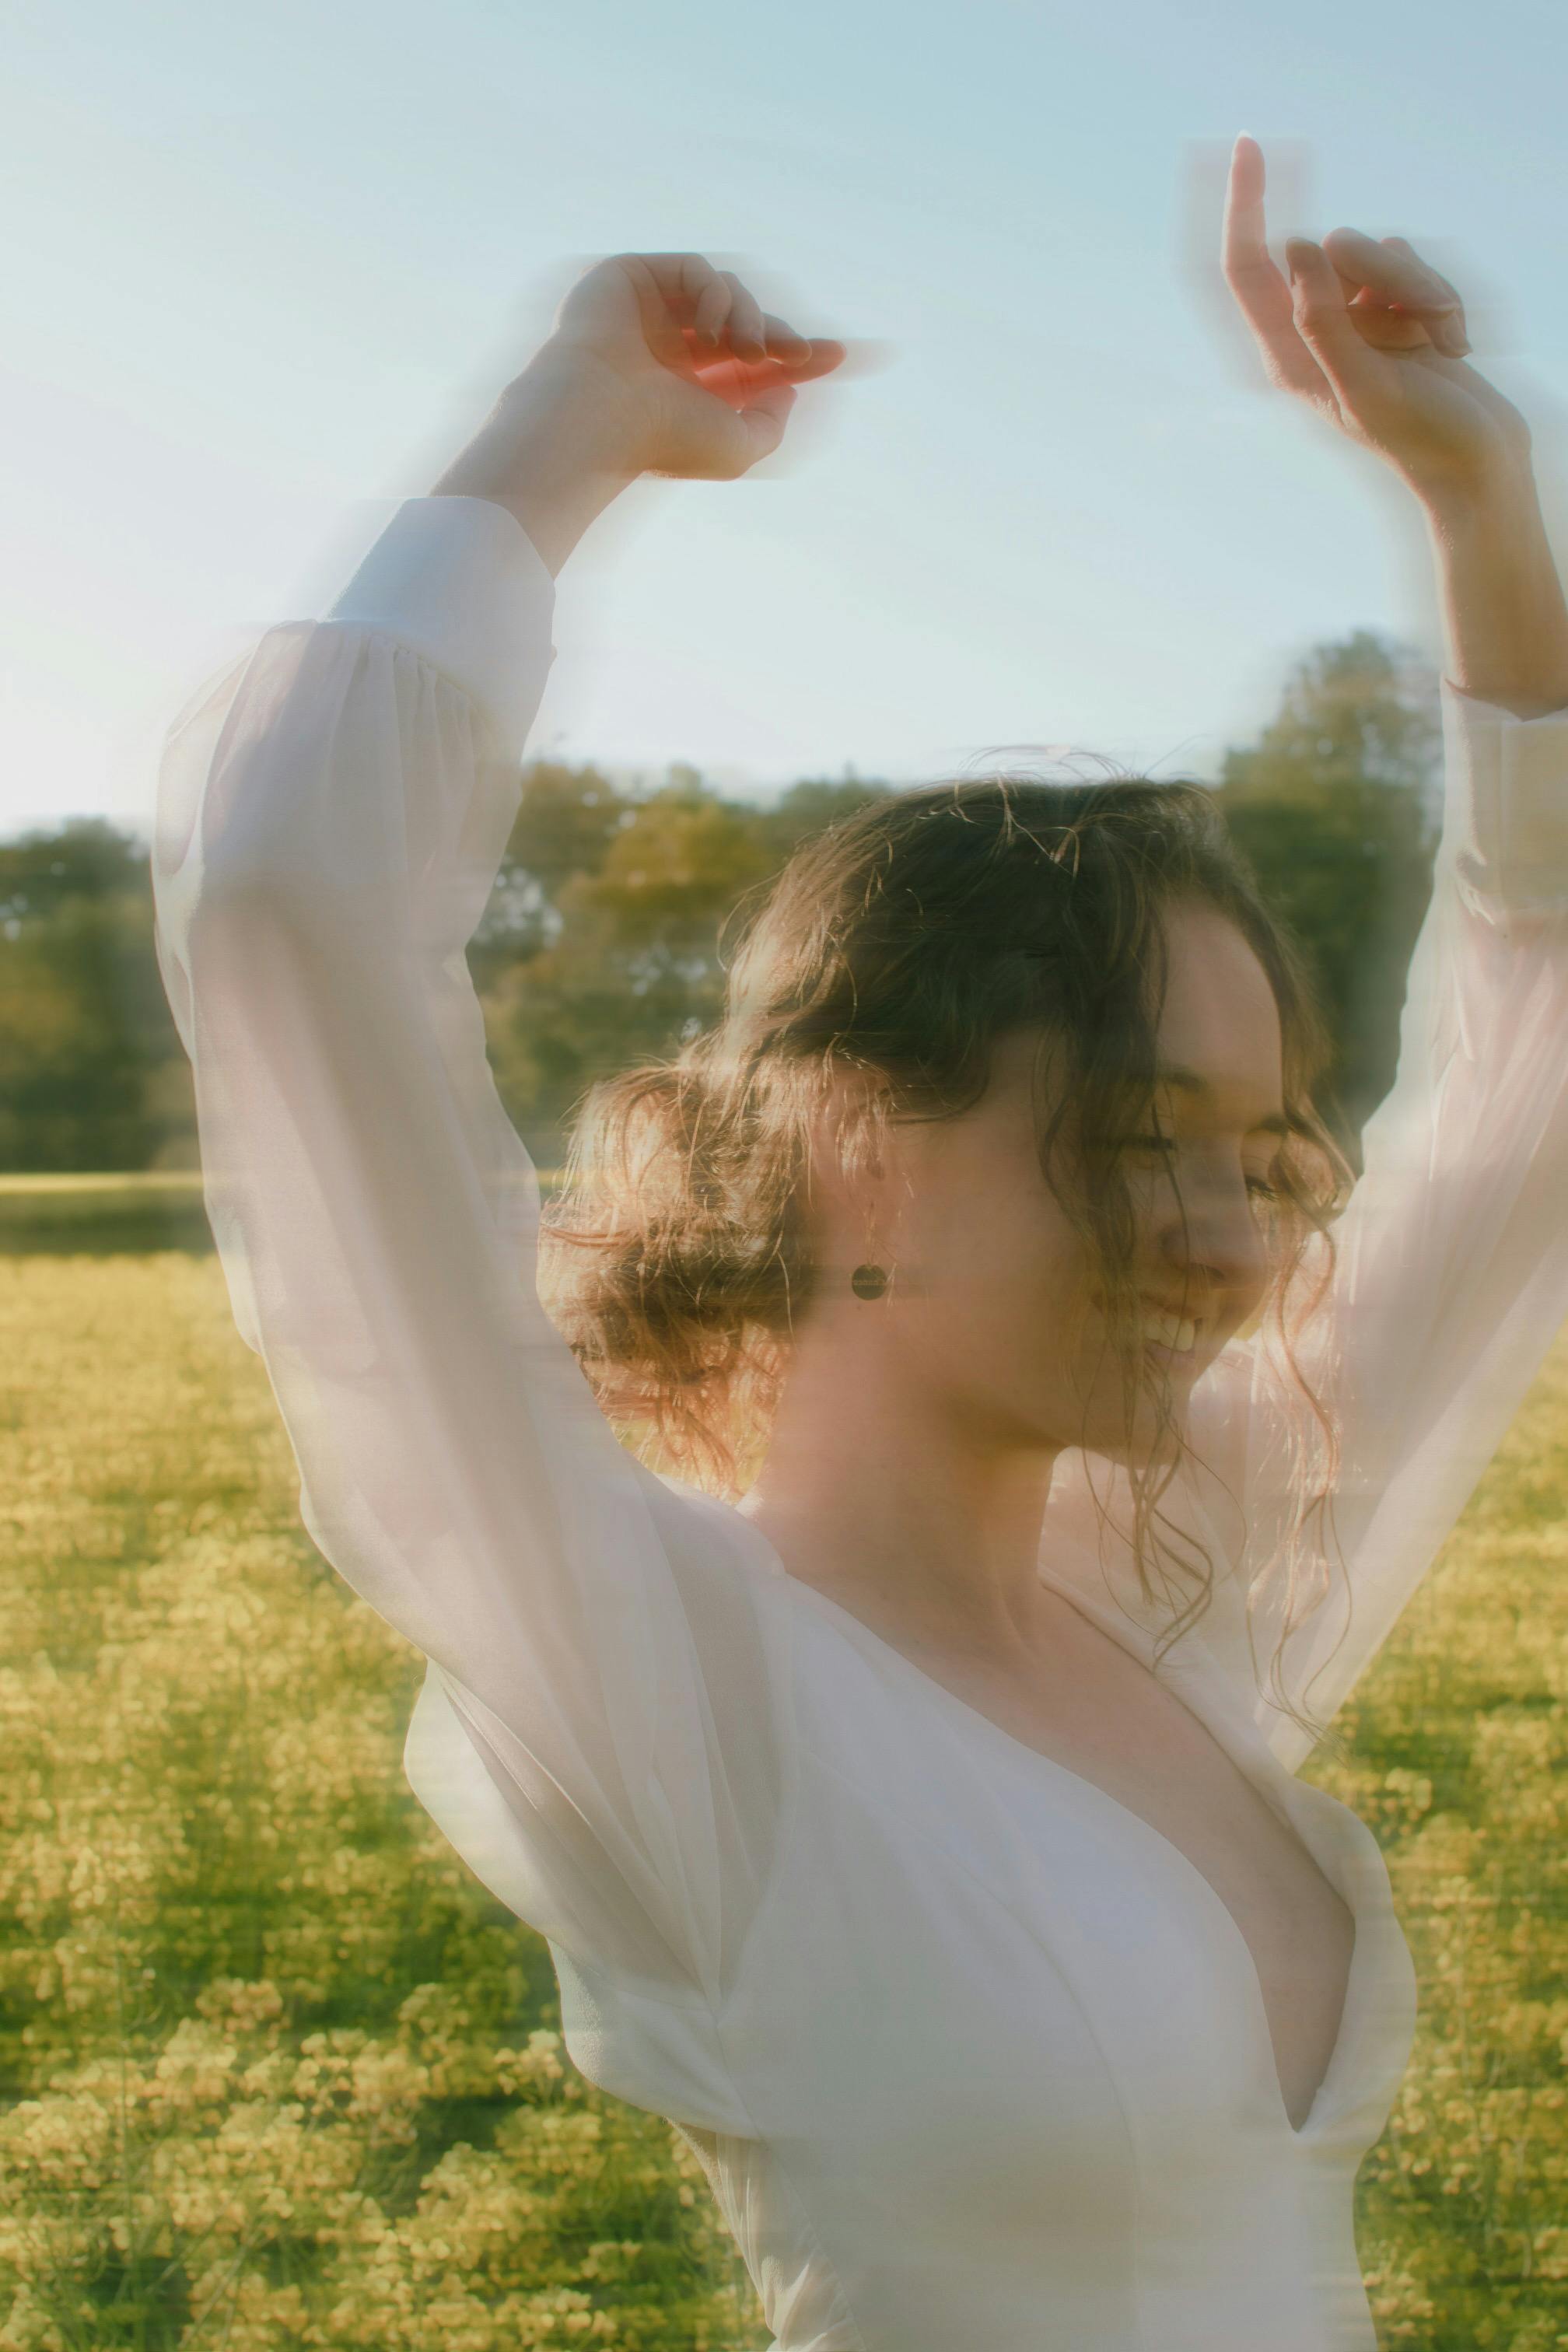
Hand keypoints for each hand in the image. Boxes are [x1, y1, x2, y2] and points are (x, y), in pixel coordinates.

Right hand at [533, 250, 847, 482]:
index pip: (754, 361)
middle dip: (782, 336)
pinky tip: (712, 333)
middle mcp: (672, 348)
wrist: (602, 419)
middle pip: (748, 324)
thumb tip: (789, 385)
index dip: (800, 354)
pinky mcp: (633, 277)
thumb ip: (772, 420)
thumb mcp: (740, 447)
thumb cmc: (664, 441)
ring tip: (746, 353)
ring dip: (753, 321)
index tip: (845, 356)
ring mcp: (652, 310)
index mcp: (691, 387)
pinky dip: (718, 296)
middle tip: (803, 354)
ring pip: (729, 294)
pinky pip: (699, 270)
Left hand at [1221, 135, 1532, 506]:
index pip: (1243, 265)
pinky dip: (1441, 298)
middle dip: (1380, 271)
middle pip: (1325, 247)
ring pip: (1377, 247)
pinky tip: (1453, 346)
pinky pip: (1412, 260)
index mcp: (1284, 356)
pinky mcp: (1394, 309)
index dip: (1243, 204)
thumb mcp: (1365, 385)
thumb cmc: (1422, 438)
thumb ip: (1323, 320)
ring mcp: (1355, 316)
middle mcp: (1311, 330)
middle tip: (1417, 331)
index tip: (1249, 144)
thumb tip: (1295, 245)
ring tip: (1441, 344)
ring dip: (1420, 289)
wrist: (1479, 465)